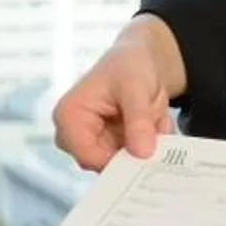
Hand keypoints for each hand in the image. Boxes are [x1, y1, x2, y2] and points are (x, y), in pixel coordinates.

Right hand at [53, 18, 184, 170]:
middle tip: (156, 125)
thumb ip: (138, 120)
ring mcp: (92, 143)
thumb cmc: (129, 66)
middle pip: (106, 165)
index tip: (149, 152)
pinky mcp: (109, 148)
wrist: (140, 61)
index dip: (120, 160)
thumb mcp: (136, 88)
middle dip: (137, 148)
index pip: (89, 157)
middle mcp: (74, 134)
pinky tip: (154, 121)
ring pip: (124, 164)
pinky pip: (135, 160)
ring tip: (155, 116)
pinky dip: (152, 144)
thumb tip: (142, 153)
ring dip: (148, 144)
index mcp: (69, 116)